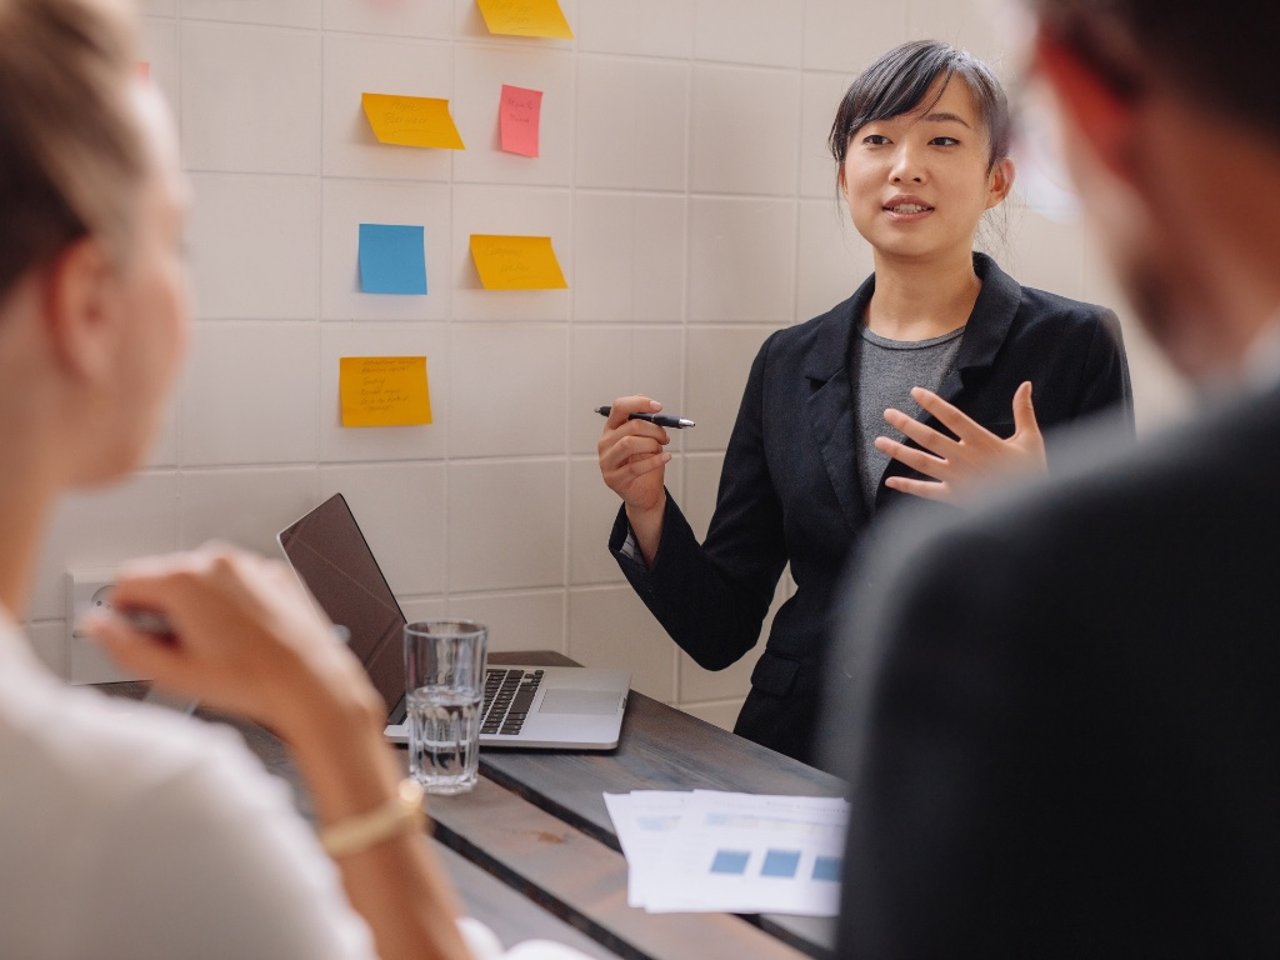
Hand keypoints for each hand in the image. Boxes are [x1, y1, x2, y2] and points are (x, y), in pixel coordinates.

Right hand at [81, 544, 382, 739]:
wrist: (311, 681)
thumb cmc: (252, 680)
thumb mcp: (172, 674)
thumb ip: (123, 647)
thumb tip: (98, 626)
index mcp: (185, 579)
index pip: (125, 580)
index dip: (125, 612)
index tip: (138, 634)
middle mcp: (217, 562)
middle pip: (163, 576)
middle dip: (162, 608)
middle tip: (180, 647)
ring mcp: (250, 565)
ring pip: (201, 577)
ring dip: (197, 603)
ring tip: (215, 644)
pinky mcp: (274, 573)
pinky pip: (236, 581)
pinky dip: (231, 601)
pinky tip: (242, 633)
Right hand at [597, 395, 671, 514]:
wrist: (644, 492)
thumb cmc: (645, 462)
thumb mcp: (645, 439)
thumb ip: (645, 422)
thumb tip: (651, 406)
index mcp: (611, 429)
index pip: (619, 407)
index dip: (639, 403)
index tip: (658, 407)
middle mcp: (605, 443)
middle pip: (630, 426)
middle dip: (654, 429)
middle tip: (665, 437)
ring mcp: (606, 461)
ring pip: (629, 444)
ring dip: (652, 444)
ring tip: (661, 449)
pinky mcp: (613, 479)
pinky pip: (635, 467)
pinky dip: (655, 461)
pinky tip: (665, 458)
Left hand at [876, 381, 1046, 502]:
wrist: (1034, 509)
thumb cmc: (1033, 472)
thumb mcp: (1031, 439)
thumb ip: (1023, 411)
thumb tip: (1025, 384)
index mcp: (982, 441)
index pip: (952, 417)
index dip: (933, 403)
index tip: (915, 392)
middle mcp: (965, 458)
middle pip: (929, 438)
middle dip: (906, 425)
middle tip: (888, 413)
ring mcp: (957, 478)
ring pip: (922, 463)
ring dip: (898, 452)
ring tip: (879, 441)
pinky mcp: (955, 496)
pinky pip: (927, 491)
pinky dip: (908, 487)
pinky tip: (890, 481)